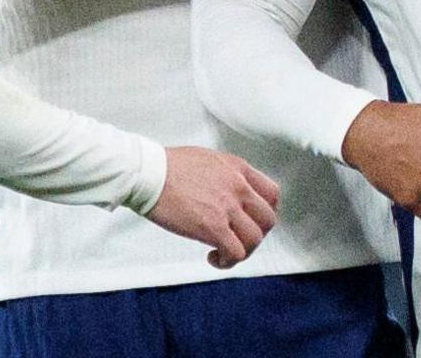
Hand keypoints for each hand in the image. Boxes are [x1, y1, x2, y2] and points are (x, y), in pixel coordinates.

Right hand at [143, 146, 280, 269]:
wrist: (148, 172)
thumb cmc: (167, 165)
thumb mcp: (208, 160)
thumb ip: (225, 175)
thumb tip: (226, 191)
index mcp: (238, 169)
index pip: (271, 194)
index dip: (265, 212)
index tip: (253, 221)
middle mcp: (239, 187)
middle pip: (268, 219)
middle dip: (256, 234)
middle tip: (238, 239)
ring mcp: (228, 207)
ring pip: (255, 239)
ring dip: (243, 251)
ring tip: (224, 252)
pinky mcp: (213, 227)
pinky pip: (236, 252)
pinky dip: (228, 261)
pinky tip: (213, 257)